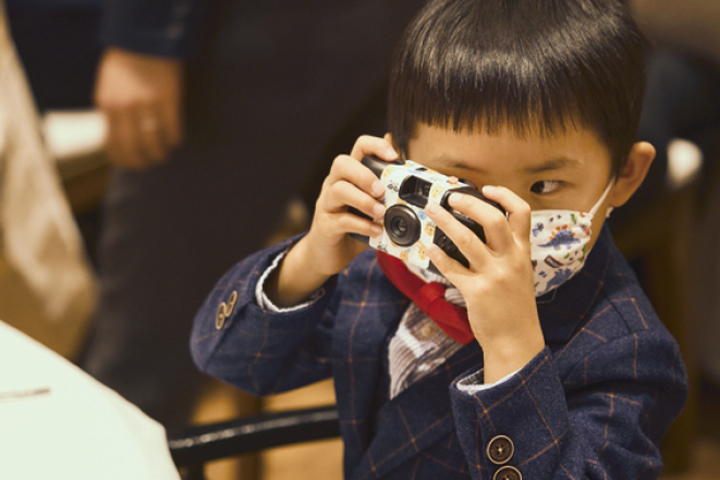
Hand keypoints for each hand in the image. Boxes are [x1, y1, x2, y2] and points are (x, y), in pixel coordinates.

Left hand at [94, 48, 183, 168]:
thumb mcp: (108, 87)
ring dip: (160, 153)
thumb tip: (120, 138)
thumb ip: (112, 111)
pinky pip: (173, 130)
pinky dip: (175, 139)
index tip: (133, 164)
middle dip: (143, 162)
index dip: (123, 160)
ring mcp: (147, 105)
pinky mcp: (168, 101)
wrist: (144, 38)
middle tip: (151, 163)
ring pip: (154, 143)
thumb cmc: (125, 62)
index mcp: (107, 105)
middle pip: (133, 149)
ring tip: (165, 154)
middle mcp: (124, 108)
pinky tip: (177, 139)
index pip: (112, 145)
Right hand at [266, 135, 397, 306]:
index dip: (376, 146)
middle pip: (341, 163)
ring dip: (363, 200)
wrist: (327, 255)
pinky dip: (361, 225)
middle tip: (381, 190)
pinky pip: (341, 220)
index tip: (394, 156)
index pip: (359, 147)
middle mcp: (334, 184)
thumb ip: (388, 194)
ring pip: (338, 190)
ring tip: (381, 213)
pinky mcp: (325, 225)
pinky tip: (376, 231)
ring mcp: (326, 204)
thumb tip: (412, 180)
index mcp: (349, 176)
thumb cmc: (353, 228)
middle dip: (364, 174)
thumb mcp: (372, 207)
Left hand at [425, 185, 544, 382]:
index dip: (504, 195)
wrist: (516, 339)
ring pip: (468, 240)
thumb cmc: (514, 306)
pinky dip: (438, 256)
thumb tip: (478, 230)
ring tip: (433, 212)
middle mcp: (511, 260)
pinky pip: (452, 268)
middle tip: (452, 198)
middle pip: (493, 219)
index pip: (521, 213)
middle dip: (470, 203)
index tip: (487, 188)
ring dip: (446, 222)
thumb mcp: (519, 273)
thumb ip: (505, 252)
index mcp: (522, 252)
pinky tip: (429, 249)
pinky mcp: (477, 291)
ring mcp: (494, 275)